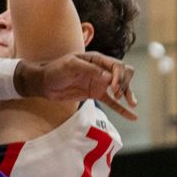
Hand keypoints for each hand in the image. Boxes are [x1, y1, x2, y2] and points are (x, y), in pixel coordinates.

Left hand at [16, 51, 137, 119]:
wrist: (44, 83)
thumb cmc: (55, 70)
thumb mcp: (70, 65)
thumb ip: (89, 69)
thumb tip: (108, 77)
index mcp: (96, 59)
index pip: (116, 65)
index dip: (120, 76)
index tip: (115, 87)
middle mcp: (101, 70)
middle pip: (123, 74)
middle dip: (126, 83)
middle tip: (117, 94)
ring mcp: (99, 83)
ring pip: (121, 88)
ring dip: (128, 94)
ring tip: (132, 104)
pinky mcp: (95, 95)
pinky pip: (112, 103)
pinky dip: (122, 109)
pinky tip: (133, 116)